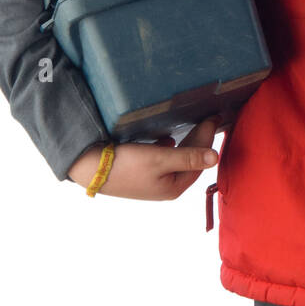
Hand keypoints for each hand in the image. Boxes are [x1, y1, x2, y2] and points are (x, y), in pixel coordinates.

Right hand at [67, 117, 223, 200]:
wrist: (89, 169)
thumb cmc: (126, 165)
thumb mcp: (160, 159)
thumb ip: (188, 157)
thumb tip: (215, 157)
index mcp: (173, 187)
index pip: (199, 161)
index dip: (207, 140)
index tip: (213, 119)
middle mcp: (165, 187)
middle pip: (189, 161)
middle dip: (199, 140)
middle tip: (208, 118)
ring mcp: (152, 182)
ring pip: (176, 160)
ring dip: (185, 143)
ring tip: (193, 125)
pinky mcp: (140, 173)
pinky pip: (161, 159)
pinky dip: (168, 148)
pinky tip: (167, 138)